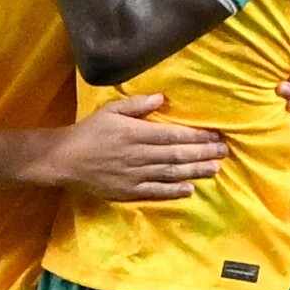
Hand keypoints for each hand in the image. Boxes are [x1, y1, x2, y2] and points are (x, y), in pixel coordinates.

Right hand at [40, 94, 227, 200]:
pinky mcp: (128, 190)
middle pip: (177, 154)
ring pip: (171, 173)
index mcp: (135, 133)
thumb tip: (162, 98)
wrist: (65, 159)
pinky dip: (174, 191)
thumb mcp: (110, 111)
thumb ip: (137, 105)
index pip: (173, 135)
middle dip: (203, 153)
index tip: (214, 135)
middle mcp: (138, 154)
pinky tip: (190, 189)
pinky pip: (156, 191)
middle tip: (224, 151)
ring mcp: (134, 175)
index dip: (196, 136)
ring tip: (215, 168)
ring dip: (195, 171)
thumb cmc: (89, 131)